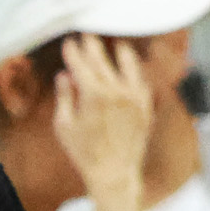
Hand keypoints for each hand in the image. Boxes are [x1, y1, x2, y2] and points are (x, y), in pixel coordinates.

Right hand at [48, 36, 153, 195]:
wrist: (114, 174)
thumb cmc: (84, 153)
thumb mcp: (65, 125)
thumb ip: (65, 96)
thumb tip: (65, 75)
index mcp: (93, 95)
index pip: (81, 65)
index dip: (74, 52)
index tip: (69, 43)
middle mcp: (116, 92)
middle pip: (102, 61)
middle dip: (92, 47)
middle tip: (86, 36)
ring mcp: (134, 98)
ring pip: (127, 66)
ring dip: (118, 53)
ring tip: (114, 45)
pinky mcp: (145, 107)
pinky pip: (140, 81)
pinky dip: (134, 72)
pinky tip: (129, 67)